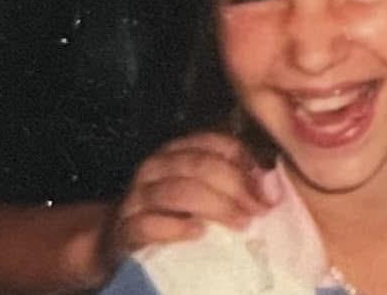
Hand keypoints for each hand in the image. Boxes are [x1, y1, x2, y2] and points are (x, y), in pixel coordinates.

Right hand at [100, 131, 277, 270]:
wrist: (114, 243)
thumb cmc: (168, 217)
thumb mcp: (197, 194)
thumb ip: (227, 184)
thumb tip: (272, 187)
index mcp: (175, 152)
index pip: (213, 142)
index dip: (244, 161)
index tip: (269, 188)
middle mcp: (155, 167)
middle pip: (200, 164)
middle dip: (236, 185)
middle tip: (260, 209)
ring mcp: (136, 198)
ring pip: (178, 191)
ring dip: (215, 206)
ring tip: (241, 223)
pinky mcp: (124, 230)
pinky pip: (149, 224)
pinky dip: (176, 227)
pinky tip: (198, 233)